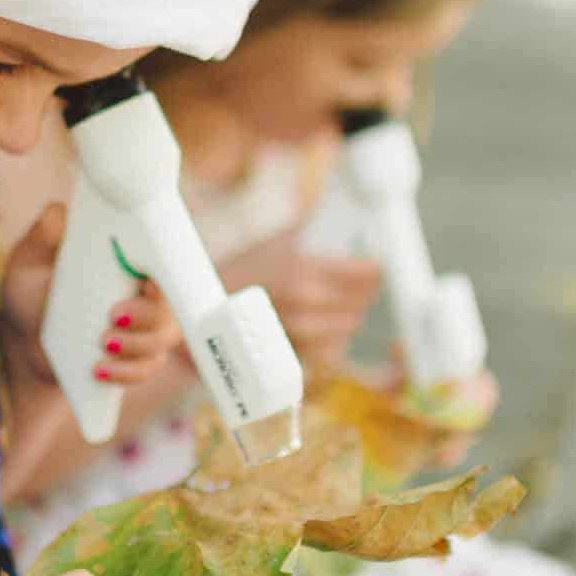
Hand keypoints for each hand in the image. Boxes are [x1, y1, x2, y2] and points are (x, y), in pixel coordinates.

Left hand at [0, 202, 183, 408]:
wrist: (23, 339)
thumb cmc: (31, 291)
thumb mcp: (29, 261)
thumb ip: (42, 236)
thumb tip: (57, 212)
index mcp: (127, 264)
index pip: (164, 264)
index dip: (167, 272)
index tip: (147, 281)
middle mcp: (144, 296)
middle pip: (169, 306)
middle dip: (147, 315)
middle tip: (113, 315)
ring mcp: (143, 331)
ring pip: (162, 341)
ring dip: (135, 345)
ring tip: (101, 344)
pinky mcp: (135, 361)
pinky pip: (145, 370)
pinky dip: (125, 372)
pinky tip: (98, 370)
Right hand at [220, 231, 379, 374]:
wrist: (204, 309)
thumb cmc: (241, 271)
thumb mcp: (278, 241)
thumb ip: (314, 231)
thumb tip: (352, 221)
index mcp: (304, 266)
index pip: (367, 272)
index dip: (371, 268)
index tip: (369, 267)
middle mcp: (305, 299)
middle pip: (362, 299)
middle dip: (360, 292)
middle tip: (350, 284)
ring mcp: (301, 329)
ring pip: (350, 324)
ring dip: (346, 315)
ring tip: (330, 304)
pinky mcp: (296, 353)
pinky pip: (332, 347)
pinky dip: (331, 337)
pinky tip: (317, 325)